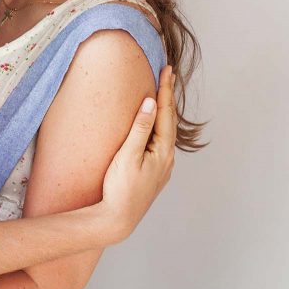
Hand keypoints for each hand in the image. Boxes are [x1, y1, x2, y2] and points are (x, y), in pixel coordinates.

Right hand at [99, 65, 177, 242]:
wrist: (118, 219)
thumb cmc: (120, 188)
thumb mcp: (128, 155)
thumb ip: (140, 128)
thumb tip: (151, 102)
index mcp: (163, 151)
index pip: (166, 113)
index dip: (166, 90)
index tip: (168, 69)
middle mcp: (167, 158)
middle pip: (170, 121)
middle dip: (168, 97)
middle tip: (168, 75)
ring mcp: (162, 167)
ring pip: (166, 132)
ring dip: (164, 112)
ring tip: (163, 95)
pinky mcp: (155, 173)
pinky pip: (160, 143)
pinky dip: (159, 127)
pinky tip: (154, 126)